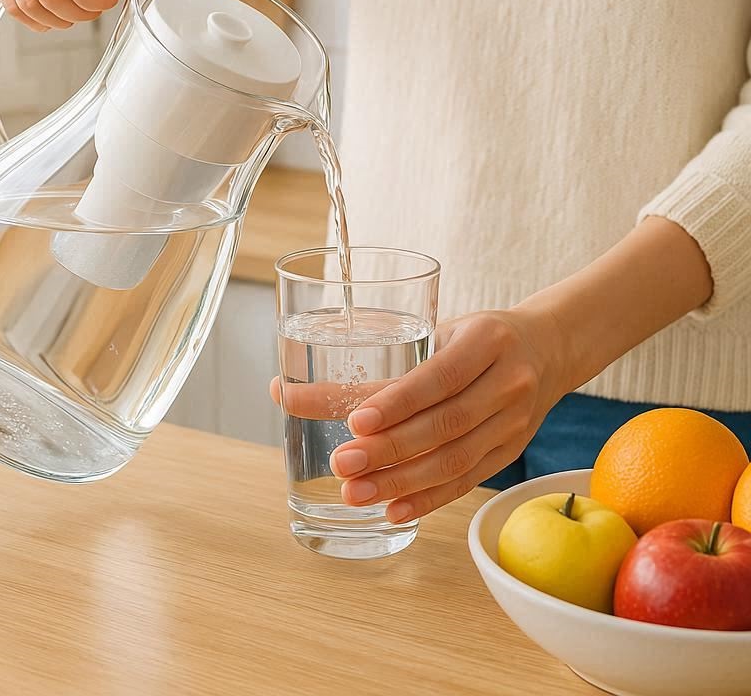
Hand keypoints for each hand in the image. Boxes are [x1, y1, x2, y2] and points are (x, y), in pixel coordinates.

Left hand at [270, 306, 568, 522]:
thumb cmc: (476, 335)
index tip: (355, 420)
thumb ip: (387, 358)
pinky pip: (467, 481)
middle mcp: (507, 382)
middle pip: (443, 425)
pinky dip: (427, 499)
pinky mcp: (511, 451)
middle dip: (388, 449)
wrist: (549, 348)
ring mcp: (514, 422)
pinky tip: (393, 511)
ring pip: (454, 460)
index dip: (397, 402)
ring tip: (356, 493)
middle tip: (342, 463)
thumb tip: (292, 386)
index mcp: (487, 340)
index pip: (438, 377)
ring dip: (401, 481)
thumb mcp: (443, 328)